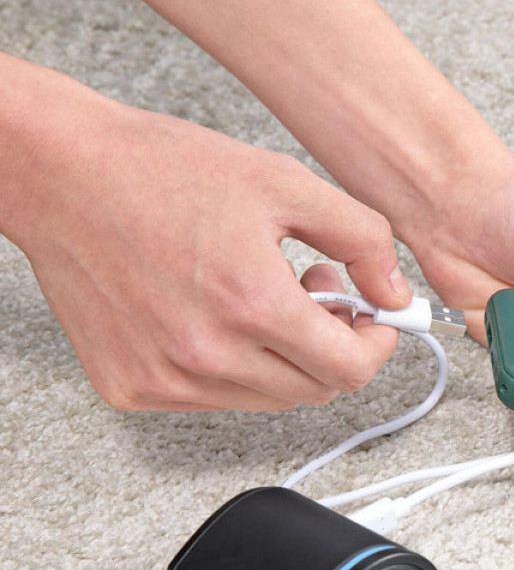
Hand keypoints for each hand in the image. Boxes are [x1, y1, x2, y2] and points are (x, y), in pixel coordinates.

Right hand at [3, 64, 407, 409]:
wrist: (60, 173)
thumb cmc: (163, 170)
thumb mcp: (285, 183)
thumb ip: (360, 239)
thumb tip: (396, 294)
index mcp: (250, 303)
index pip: (350, 370)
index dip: (375, 345)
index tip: (375, 321)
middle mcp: (205, 355)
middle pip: (314, 390)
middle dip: (332, 344)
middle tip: (313, 289)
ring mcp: (163, 380)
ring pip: (267, 398)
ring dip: (283, 357)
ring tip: (261, 295)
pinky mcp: (130, 388)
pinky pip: (212, 398)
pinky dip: (232, 366)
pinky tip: (214, 314)